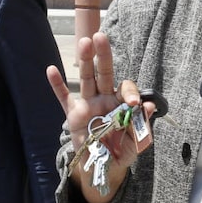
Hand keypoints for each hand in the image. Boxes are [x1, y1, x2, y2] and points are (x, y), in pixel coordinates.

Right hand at [46, 32, 153, 202]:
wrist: (104, 166)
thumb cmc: (122, 150)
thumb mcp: (137, 139)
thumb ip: (143, 123)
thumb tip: (150, 105)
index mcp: (120, 103)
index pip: (125, 88)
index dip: (129, 92)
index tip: (133, 104)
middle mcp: (104, 99)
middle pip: (103, 73)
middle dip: (103, 55)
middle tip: (101, 37)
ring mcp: (87, 104)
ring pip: (86, 79)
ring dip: (84, 61)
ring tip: (83, 42)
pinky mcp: (73, 114)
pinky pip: (64, 97)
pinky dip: (57, 85)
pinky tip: (51, 69)